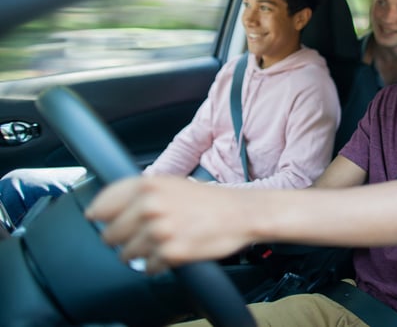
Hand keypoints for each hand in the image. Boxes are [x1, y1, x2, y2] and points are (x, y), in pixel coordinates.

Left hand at [85, 176, 247, 272]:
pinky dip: (156, 265)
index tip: (102, 221)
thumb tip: (108, 208)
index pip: (102, 204)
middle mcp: (150, 206)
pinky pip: (147, 268)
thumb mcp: (172, 184)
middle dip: (122, 239)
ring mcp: (159, 231)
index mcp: (148, 185)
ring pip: (126, 254)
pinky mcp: (170, 253)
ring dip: (139, 254)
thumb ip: (140, 193)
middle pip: (109, 234)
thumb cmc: (209, 200)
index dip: (100, 216)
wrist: (241, 213)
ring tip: (159, 244)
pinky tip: (171, 252)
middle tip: (140, 235)